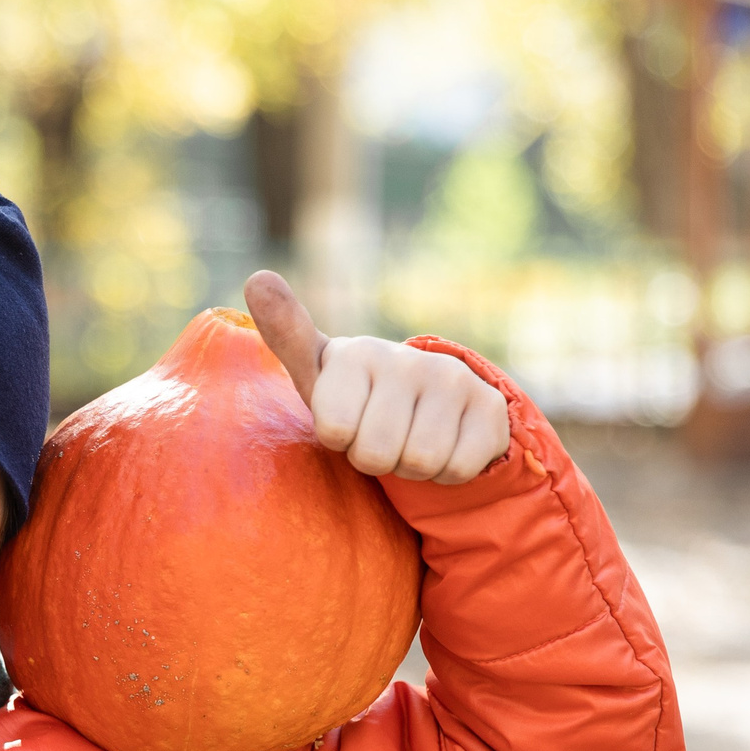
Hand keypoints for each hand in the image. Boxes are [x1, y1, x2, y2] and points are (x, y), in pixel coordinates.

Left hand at [242, 270, 509, 484]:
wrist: (429, 404)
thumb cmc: (357, 394)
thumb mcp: (318, 374)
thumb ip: (286, 333)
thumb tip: (257, 278)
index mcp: (358, 353)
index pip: (335, 430)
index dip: (339, 438)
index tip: (345, 417)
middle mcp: (409, 359)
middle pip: (377, 454)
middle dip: (375, 458)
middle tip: (379, 434)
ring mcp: (454, 380)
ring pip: (421, 462)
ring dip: (410, 466)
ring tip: (408, 437)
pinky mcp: (491, 408)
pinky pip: (457, 469)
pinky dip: (447, 473)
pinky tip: (444, 443)